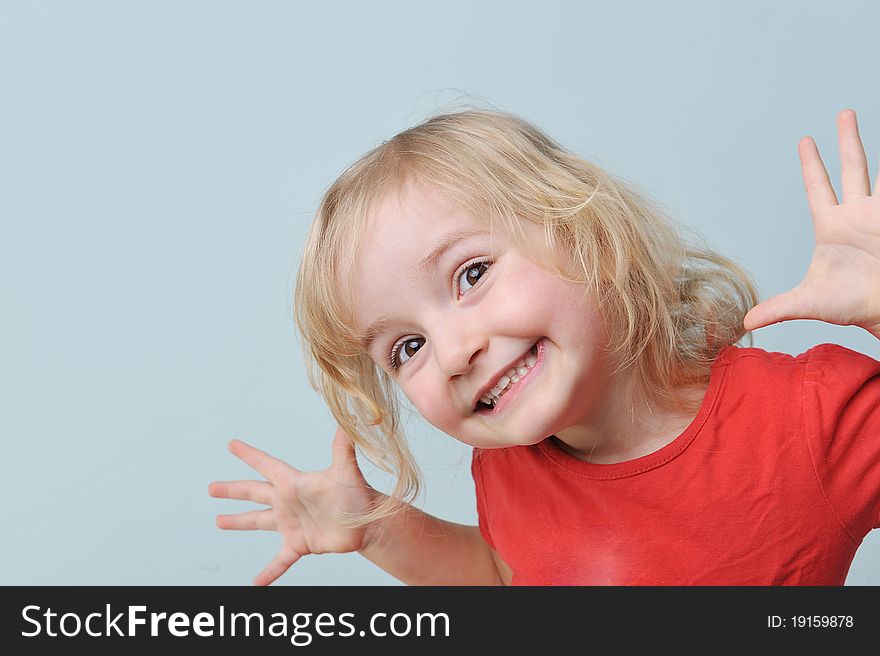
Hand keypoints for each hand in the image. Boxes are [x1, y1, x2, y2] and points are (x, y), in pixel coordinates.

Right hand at [208, 426, 377, 585]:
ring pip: (259, 521)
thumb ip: (343, 447)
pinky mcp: (300, 544)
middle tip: (211, 488)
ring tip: (219, 521)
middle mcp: (289, 501)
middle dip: (233, 490)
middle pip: (254, 492)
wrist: (369, 523)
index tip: (232, 445)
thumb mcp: (347, 472)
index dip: (249, 455)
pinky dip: (268, 572)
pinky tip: (256, 583)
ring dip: (239, 522)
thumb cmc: (359, 495)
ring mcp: (292, 523)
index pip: (266, 465)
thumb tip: (350, 420)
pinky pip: (279, 561)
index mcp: (294, 483)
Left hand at [743, 109, 879, 336]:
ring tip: (864, 122)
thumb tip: (744, 322)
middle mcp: (856, 214)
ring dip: (879, 148)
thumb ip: (777, 308)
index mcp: (831, 226)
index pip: (818, 187)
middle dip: (848, 140)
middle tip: (843, 113)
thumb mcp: (808, 303)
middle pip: (852, 168)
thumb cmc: (848, 305)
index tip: (805, 140)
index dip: (812, 164)